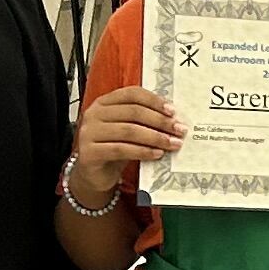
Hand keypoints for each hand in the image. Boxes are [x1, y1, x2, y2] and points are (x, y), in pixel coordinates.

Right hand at [71, 85, 181, 204]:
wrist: (94, 175)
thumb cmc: (113, 150)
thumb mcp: (128, 131)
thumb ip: (143, 121)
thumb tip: (174, 120)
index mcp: (104, 102)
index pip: (132, 94)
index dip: (154, 101)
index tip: (173, 111)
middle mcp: (94, 114)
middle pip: (133, 112)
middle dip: (160, 121)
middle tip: (179, 130)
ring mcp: (89, 133)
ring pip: (129, 130)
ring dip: (155, 137)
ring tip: (173, 143)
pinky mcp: (89, 152)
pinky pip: (121, 149)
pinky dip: (143, 151)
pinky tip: (157, 154)